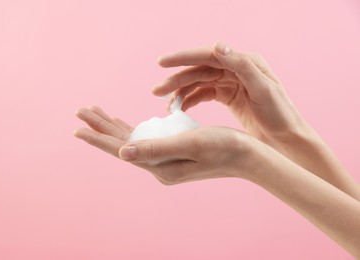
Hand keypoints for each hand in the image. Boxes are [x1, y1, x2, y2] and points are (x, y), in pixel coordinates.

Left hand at [74, 106, 253, 184]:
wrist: (247, 155)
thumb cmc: (224, 147)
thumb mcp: (190, 144)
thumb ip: (156, 148)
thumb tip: (122, 152)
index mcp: (159, 166)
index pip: (121, 149)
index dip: (98, 138)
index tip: (76, 128)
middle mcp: (158, 165)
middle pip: (122, 144)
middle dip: (101, 127)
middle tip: (81, 111)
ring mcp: (165, 160)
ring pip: (132, 140)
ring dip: (114, 126)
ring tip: (97, 114)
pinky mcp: (173, 151)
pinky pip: (146, 138)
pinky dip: (133, 128)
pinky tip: (127, 123)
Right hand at [153, 42, 311, 148]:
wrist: (287, 138)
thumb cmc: (280, 115)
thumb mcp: (263, 89)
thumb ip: (241, 66)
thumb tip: (218, 45)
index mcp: (245, 62)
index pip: (209, 55)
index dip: (184, 57)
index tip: (162, 63)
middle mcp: (236, 69)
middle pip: (199, 70)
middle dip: (176, 80)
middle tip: (156, 91)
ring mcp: (231, 82)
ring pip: (199, 83)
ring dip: (181, 92)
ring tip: (166, 105)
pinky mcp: (228, 95)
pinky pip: (204, 94)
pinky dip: (191, 100)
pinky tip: (181, 109)